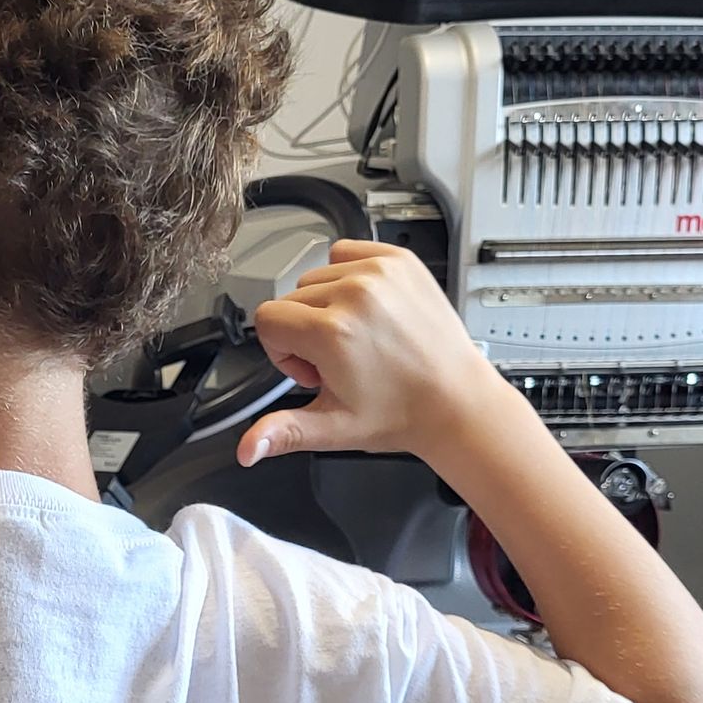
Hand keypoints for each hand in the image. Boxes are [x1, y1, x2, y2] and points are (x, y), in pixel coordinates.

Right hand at [237, 241, 511, 463]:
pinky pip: (347, 253)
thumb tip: (247, 449)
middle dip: (303, 331)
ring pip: (316, 278)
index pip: (267, 319)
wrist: (455, 399)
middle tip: (338, 360)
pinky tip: (367, 311)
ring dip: (325, 305)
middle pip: (290, 299)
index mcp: (332, 332)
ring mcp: (380, 272)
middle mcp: (355, 293)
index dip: (282, 351)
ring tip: (356, 338)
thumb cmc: (401, 412)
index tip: (311, 369)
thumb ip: (282, 432)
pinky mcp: (399, 261)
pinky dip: (348, 277)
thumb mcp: (332, 428)